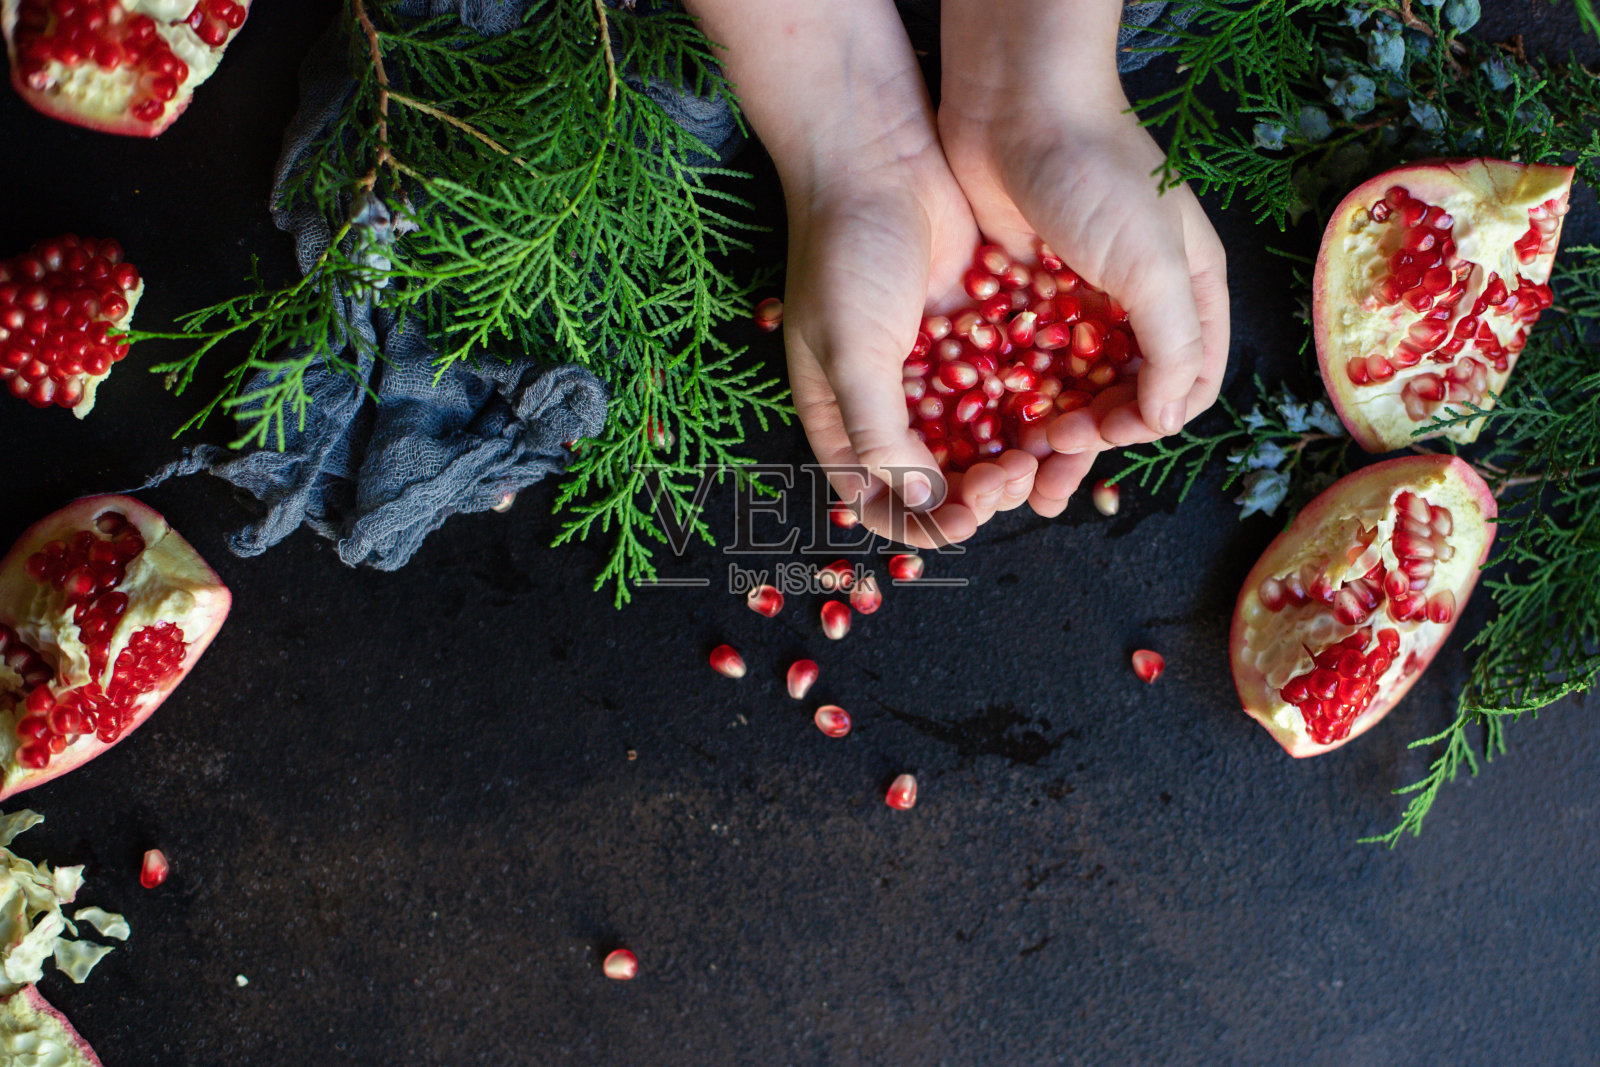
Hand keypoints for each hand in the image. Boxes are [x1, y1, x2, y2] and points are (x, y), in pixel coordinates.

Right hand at [783, 133, 1050, 545]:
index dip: (922, 524)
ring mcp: (935, 370)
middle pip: (938, 480)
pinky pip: (1007, 388)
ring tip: (1040, 450)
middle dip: (977, 490)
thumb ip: (881, 433)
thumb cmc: (844, 257)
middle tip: (1010, 475)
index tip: (965, 517)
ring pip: (981, 440)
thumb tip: (922, 503)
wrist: (879, 160)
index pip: (879, 501)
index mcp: (842, 418)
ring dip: (1010, 455)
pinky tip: (1056, 411)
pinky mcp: (976, 336)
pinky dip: (1028, 407)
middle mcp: (889, 404)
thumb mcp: (849, 354)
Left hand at [938, 0, 1229, 509]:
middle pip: (1119, 397)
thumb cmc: (1099, 174)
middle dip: (1088, 438)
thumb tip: (1171, 418)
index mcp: (1187, 291)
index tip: (1103, 431)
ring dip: (1042, 430)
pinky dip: (1005, 394)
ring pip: (1063, 389)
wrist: (1016, 103)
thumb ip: (1174, 344)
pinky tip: (981, 421)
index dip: (1149, 419)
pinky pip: (1017, 361)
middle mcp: (1133, 301)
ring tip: (1011, 463)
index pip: (1186, 383)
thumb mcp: (1154, 263)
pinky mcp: (1020, 294)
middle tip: (1046, 461)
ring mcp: (1073, 300)